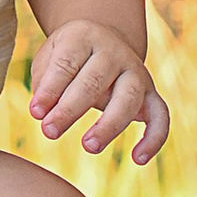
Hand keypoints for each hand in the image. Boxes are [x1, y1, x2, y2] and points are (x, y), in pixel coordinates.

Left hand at [29, 17, 169, 162]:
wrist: (104, 41)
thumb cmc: (68, 58)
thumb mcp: (50, 59)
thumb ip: (45, 84)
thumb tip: (42, 115)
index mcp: (84, 37)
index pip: (67, 63)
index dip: (50, 90)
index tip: (35, 113)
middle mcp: (114, 51)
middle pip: (94, 80)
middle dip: (70, 109)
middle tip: (49, 132)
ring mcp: (136, 71)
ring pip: (128, 98)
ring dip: (109, 125)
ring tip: (88, 146)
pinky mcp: (151, 93)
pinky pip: (160, 115)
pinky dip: (154, 138)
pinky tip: (138, 159)